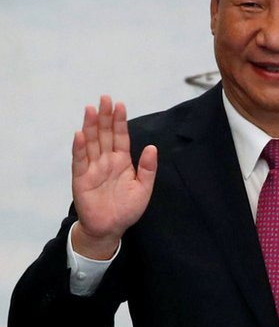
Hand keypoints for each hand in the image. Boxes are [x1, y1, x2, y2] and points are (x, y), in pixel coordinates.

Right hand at [70, 96, 156, 259]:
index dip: (120, 121)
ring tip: (91, 109)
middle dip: (105, 117)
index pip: (121, 137)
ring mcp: (93, 168)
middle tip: (104, 98)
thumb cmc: (127, 209)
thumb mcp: (143, 188)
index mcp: (122, 161)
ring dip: (91, 126)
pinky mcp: (81, 178)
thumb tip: (152, 147)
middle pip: (105, 134)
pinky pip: (80, 161)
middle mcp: (106, 161)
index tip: (120, 104)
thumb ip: (147, 168)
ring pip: (91, 143)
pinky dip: (79, 148)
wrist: (110, 228)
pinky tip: (80, 134)